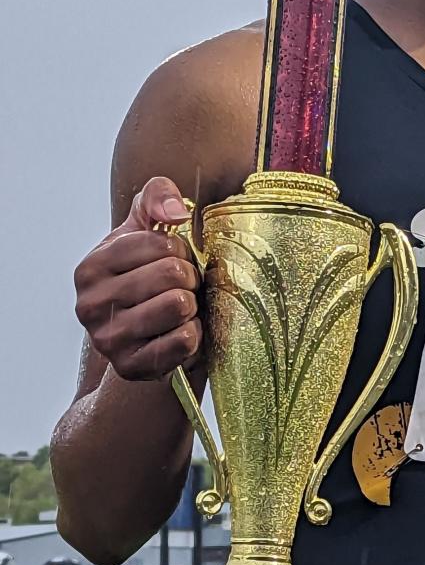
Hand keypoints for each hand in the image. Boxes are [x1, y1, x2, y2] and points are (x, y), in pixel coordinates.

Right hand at [74, 177, 203, 380]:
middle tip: (183, 287)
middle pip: (172, 274)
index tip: (173, 261)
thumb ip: (157, 197)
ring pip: (179, 306)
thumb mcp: (146, 229)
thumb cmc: (147, 275)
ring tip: (182, 308)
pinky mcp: (130, 367)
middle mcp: (89, 305)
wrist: (144, 337)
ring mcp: (107, 340)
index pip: (159, 244)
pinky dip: (194, 335)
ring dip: (192, 306)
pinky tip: (182, 331)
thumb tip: (175, 213)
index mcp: (89, 268)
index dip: (179, 250)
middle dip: (189, 278)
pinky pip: (184, 341)